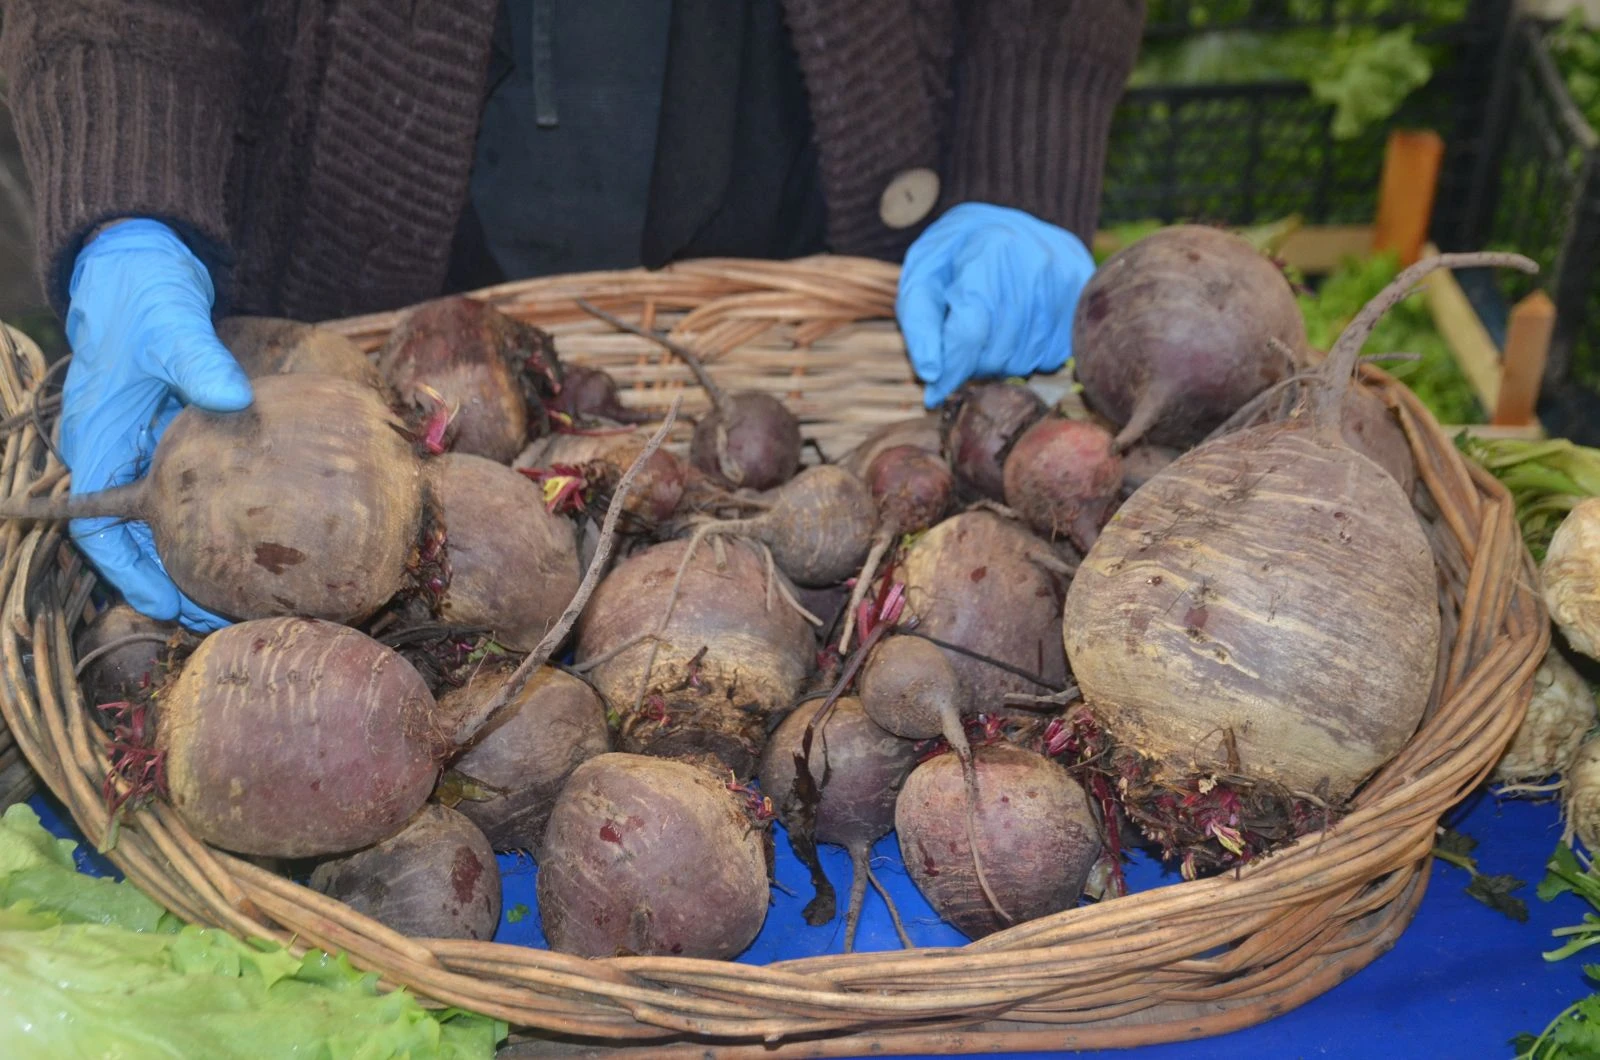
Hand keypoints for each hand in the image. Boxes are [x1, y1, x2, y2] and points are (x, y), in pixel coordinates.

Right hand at [63, 219, 252, 630]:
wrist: (143, 263)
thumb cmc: (146, 293)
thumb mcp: (173, 323)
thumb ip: (199, 360)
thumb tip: (235, 398)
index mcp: (98, 435)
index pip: (96, 524)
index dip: (128, 571)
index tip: (165, 604)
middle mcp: (114, 446)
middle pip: (131, 535)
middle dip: (167, 579)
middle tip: (216, 615)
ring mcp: (141, 442)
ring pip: (157, 519)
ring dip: (189, 557)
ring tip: (236, 595)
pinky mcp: (168, 434)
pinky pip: (185, 490)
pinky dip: (208, 520)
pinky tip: (252, 538)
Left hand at [896, 202, 1096, 407]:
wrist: (1007, 225)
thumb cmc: (956, 255)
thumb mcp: (923, 278)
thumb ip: (920, 324)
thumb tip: (932, 375)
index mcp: (989, 251)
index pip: (970, 331)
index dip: (950, 369)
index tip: (934, 392)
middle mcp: (1035, 264)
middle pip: (997, 352)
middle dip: (972, 360)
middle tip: (964, 339)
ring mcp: (1066, 280)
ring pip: (1025, 360)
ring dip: (1000, 360)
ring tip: (990, 329)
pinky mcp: (1083, 296)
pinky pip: (1052, 356)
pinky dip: (1027, 354)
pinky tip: (1016, 329)